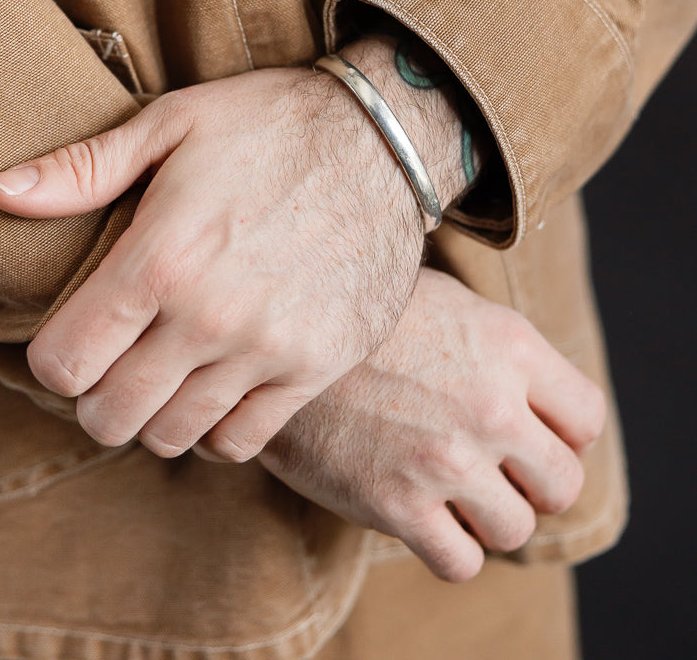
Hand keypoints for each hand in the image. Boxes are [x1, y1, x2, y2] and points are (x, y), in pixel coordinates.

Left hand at [0, 47, 462, 462]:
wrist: (384, 138)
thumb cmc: (267, 122)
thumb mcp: (170, 124)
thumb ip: (80, 169)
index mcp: (160, 258)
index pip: (62, 365)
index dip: (51, 356)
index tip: (70, 333)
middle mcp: (209, 319)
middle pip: (108, 417)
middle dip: (93, 395)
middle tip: (109, 358)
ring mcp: (266, 351)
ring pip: (171, 437)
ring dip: (151, 413)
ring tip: (159, 369)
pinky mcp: (314, 369)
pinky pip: (239, 442)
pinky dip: (213, 426)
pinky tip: (211, 382)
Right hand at [221, 268, 605, 582]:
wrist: (275, 337)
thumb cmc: (361, 315)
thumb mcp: (445, 299)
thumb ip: (500, 346)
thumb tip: (534, 388)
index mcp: (509, 345)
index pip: (586, 417)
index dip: (563, 432)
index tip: (533, 433)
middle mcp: (491, 405)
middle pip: (562, 482)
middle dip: (533, 482)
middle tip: (495, 469)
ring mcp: (447, 459)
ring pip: (516, 529)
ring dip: (489, 517)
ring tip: (452, 490)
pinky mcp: (399, 505)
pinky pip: (462, 561)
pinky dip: (450, 549)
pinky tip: (423, 517)